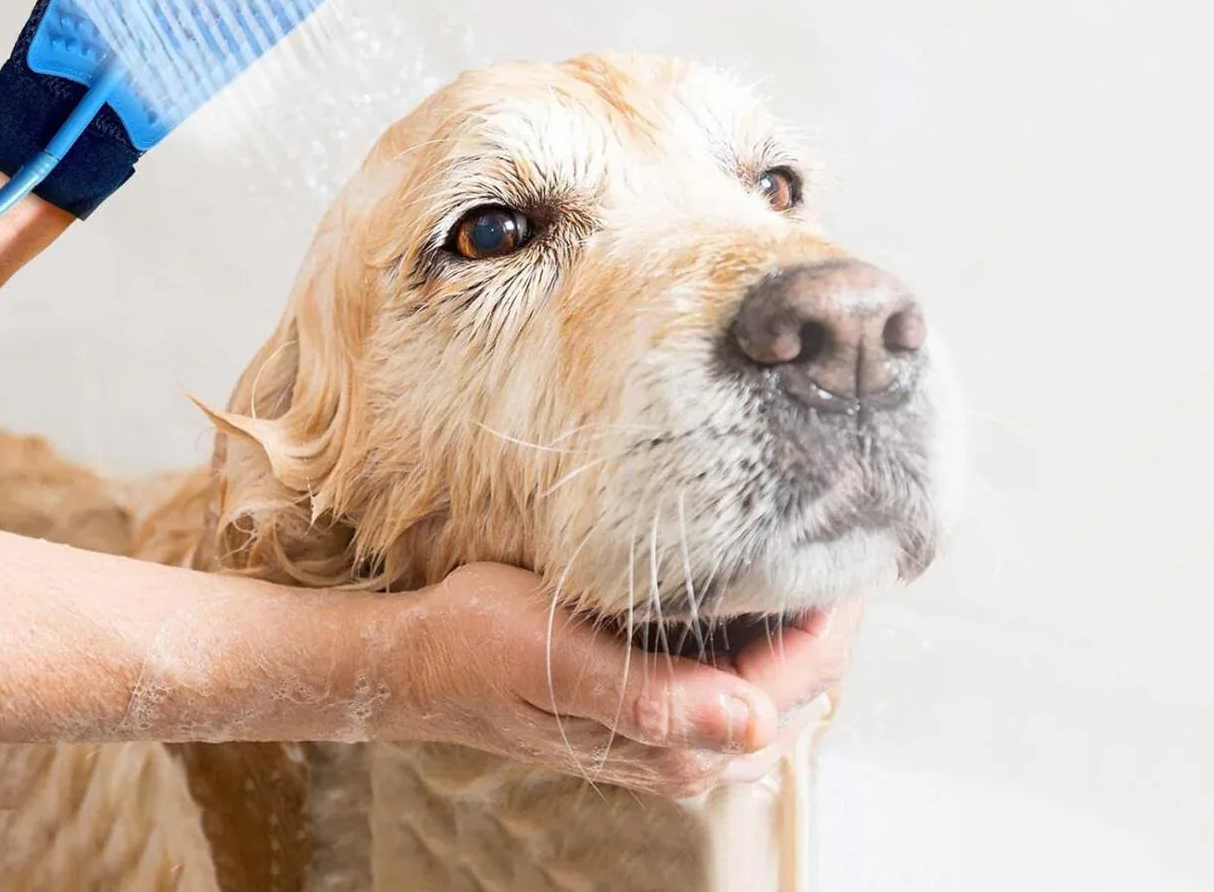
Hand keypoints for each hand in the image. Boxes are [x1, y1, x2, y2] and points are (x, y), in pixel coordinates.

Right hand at [361, 563, 861, 797]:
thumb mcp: (557, 657)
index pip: (799, 681)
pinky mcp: (654, 708)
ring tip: (807, 546)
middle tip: (838, 529)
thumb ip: (653, 698)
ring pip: (775, 680)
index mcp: (672, 740)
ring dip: (798, 622)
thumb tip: (753, 727)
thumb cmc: (480, 645)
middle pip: (800, 684)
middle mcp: (684, 748)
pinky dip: (762, 630)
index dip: (835, 614)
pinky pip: (738, 674)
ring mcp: (671, 730)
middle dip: (827, 614)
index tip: (853, 542)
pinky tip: (755, 582)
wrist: (424, 660)